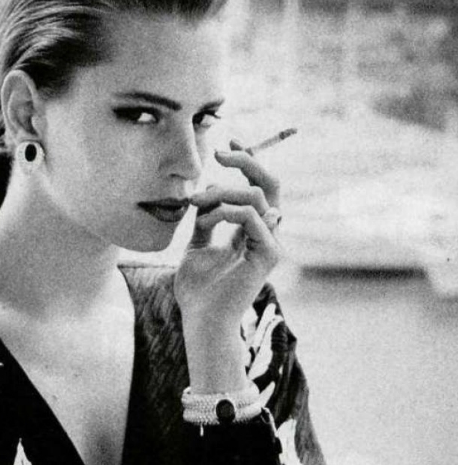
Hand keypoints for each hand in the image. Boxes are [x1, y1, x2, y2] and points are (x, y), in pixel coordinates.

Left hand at [175, 141, 282, 350]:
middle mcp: (266, 234)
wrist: (201, 320)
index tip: (225, 144)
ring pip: (257, 197)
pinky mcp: (268, 255)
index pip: (257, 188)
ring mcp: (270, 244)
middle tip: (220, 152)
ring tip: (198, 201)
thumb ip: (204, 220)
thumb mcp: (195, 246)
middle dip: (247, 161)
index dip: (247, 162)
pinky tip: (207, 219)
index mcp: (251, 231)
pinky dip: (227, 212)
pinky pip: (252, 218)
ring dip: (224, 191)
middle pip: (270, 185)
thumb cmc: (197, 291)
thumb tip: (203, 194)